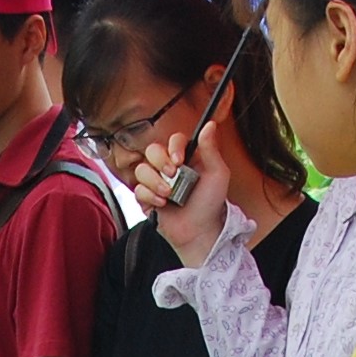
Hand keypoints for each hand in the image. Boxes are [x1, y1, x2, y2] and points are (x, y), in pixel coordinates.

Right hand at [129, 128, 230, 268]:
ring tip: (169, 196)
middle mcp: (169, 168)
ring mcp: (156, 183)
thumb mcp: (217, 174)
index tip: (179, 160)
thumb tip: (210, 125)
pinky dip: (149, 197)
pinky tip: (162, 205)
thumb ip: (211, 148)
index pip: (173, 140)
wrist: (199, 232)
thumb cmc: (210, 204)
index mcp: (186, 159)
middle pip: (152, 150)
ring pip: (141, 170)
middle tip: (172, 176)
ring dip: (155, 183)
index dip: (173, 148)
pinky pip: (137, 190)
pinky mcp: (146, 198)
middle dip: (160, 163)